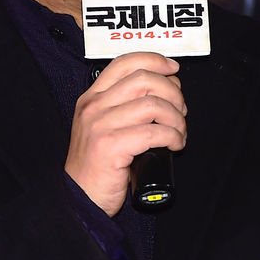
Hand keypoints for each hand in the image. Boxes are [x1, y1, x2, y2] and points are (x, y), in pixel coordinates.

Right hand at [65, 53, 186, 216]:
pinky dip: (173, 136)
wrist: (79, 199)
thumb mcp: (101, 126)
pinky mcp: (111, 147)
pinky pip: (154, 132)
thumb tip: (162, 89)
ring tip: (179, 131)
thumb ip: (123, 105)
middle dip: (172, 92)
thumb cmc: (97, 166)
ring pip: (153, 105)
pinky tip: (175, 144)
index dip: (155, 61)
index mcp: (92, 97)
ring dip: (176, 117)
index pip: (125, 62)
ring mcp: (100, 125)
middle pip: (144, 79)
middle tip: (180, 110)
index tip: (173, 69)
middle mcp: (94, 107)